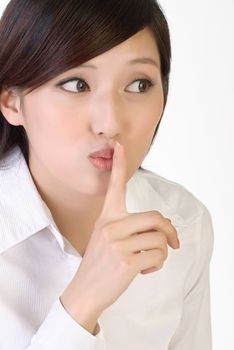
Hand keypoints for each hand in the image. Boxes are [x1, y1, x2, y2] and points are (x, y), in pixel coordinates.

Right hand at [60, 141, 179, 317]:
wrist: (85, 290)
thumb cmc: (100, 263)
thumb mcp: (108, 238)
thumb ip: (132, 227)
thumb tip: (165, 227)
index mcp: (107, 217)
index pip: (114, 186)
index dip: (119, 164)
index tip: (119, 145)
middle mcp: (111, 226)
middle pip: (156, 217)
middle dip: (170, 230)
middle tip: (173, 241)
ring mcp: (118, 244)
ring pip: (160, 238)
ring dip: (162, 251)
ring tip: (149, 259)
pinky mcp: (126, 262)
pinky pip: (158, 255)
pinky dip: (158, 264)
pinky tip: (145, 269)